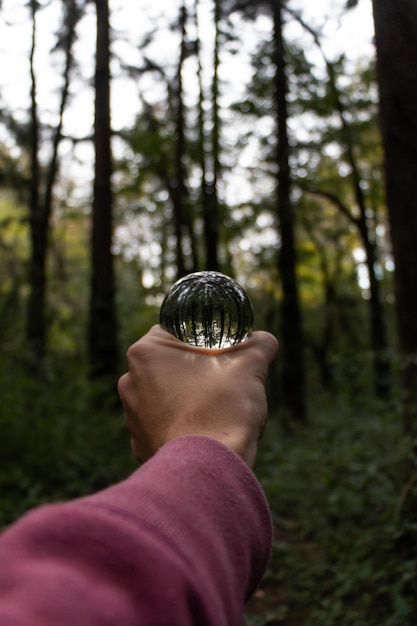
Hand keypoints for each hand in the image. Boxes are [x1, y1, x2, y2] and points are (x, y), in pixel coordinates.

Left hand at [118, 325, 277, 466]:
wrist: (209, 467)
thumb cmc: (223, 409)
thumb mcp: (249, 366)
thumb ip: (258, 344)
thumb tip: (265, 340)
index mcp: (145, 352)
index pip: (174, 331)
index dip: (201, 339)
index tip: (221, 350)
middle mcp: (130, 381)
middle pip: (169, 364)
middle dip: (194, 369)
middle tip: (222, 377)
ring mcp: (132, 415)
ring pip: (166, 395)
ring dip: (187, 397)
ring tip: (215, 407)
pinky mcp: (141, 443)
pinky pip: (165, 425)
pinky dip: (183, 425)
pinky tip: (205, 430)